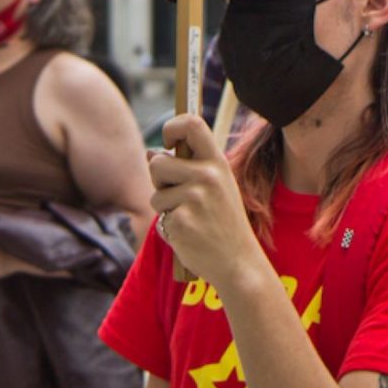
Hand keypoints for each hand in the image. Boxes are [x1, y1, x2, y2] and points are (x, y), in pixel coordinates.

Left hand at [149, 114, 263, 289]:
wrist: (238, 263)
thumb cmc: (224, 222)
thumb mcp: (216, 187)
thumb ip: (187, 167)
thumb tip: (150, 153)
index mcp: (217, 163)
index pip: (192, 124)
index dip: (172, 127)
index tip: (168, 143)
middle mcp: (207, 176)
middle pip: (158, 162)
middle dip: (159, 180)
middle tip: (179, 197)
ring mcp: (193, 199)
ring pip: (155, 195)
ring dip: (165, 209)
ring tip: (191, 220)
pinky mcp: (180, 221)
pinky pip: (159, 219)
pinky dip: (169, 229)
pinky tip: (189, 235)